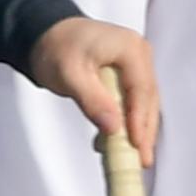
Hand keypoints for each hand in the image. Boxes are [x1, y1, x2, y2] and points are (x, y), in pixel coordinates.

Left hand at [27, 17, 159, 165]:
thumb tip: (114, 127)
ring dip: (137, 131)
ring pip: (144, 104)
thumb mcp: (69, 74)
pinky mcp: (129, 76)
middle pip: (148, 100)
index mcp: (129, 48)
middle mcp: (140, 55)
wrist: (47, 34)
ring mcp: (137, 65)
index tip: (136, 145)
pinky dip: (126, 123)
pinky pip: (133, 102)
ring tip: (129, 159)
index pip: (142, 89)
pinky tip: (113, 142)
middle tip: (141, 161)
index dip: (140, 119)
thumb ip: (92, 100)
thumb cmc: (57, 47)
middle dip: (144, 132)